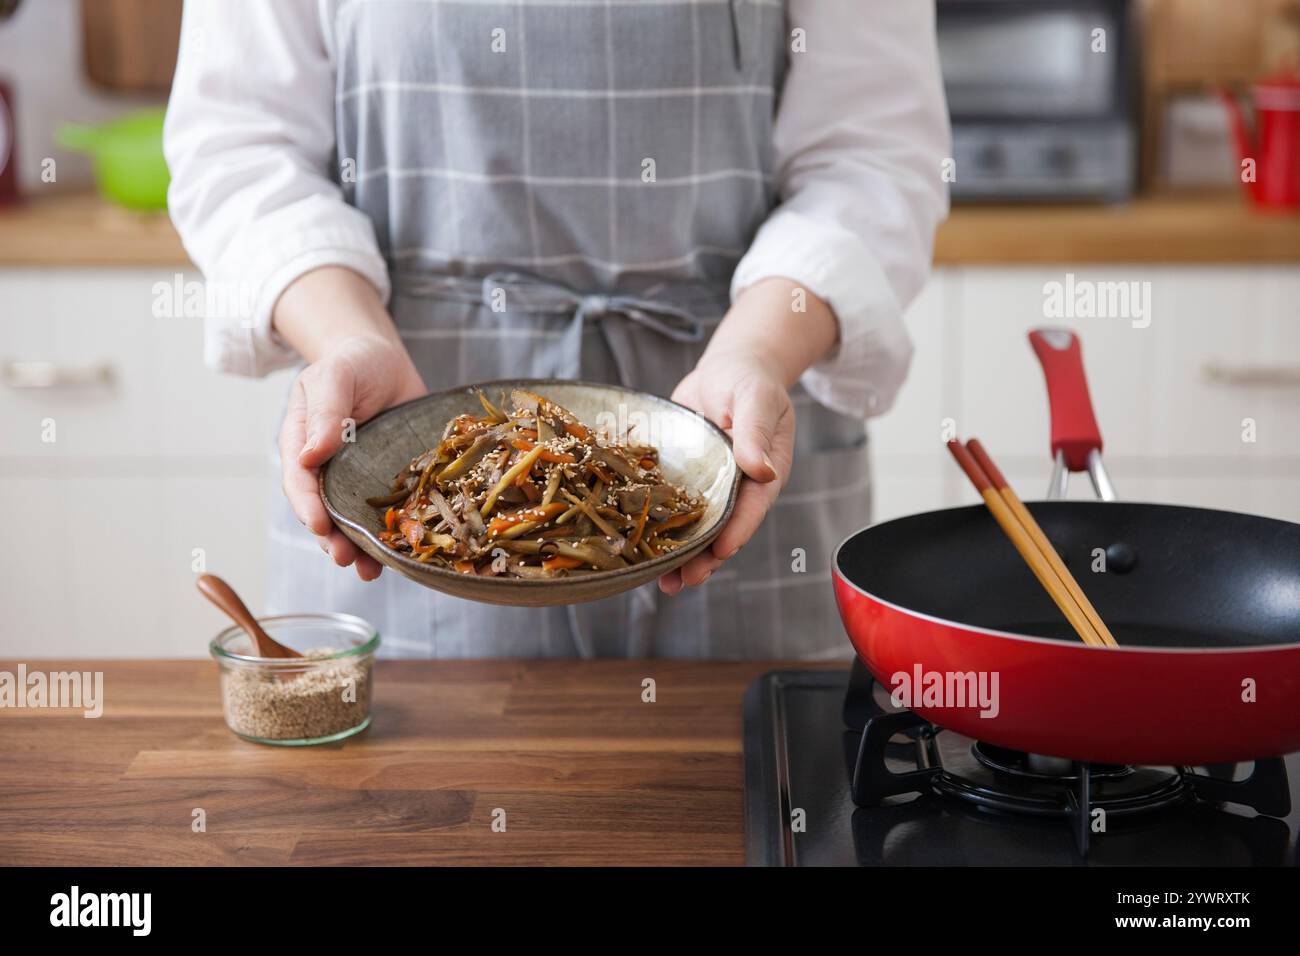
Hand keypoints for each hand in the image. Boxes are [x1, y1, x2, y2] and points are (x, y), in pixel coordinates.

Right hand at [279, 335, 425, 579]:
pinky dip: (393, 534)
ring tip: (369, 571)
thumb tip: (310, 454)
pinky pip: (388, 512)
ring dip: (360, 548)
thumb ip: (325, 412)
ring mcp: (359, 479)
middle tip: (345, 559)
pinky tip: (402, 554)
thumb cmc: (352, 363)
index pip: (299, 482)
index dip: (308, 507)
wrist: (384, 361)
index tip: (320, 527)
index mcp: (303, 445)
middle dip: (332, 539)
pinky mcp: (389, 482)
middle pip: (324, 512)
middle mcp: (328, 470)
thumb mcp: (336, 377)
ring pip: (353, 521)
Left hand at [659, 350, 793, 593]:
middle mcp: (737, 487)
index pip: (752, 508)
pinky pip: (671, 507)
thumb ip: (756, 432)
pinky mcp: (684, 480)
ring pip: (697, 527)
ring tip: (665, 582)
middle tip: (687, 579)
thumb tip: (762, 468)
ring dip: (681, 554)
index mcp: (764, 472)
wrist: (728, 369)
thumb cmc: (749, 380)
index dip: (737, 531)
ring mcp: (709, 486)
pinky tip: (640, 549)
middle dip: (706, 556)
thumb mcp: (756, 399)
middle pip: (724, 528)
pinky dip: (657, 527)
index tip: (721, 552)